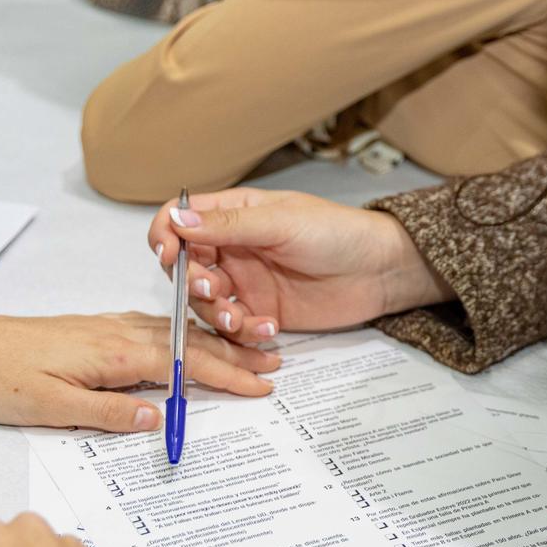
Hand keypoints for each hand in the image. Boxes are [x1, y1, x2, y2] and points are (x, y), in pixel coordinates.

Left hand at [0, 310, 280, 431]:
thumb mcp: (52, 407)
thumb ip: (108, 413)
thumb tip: (157, 417)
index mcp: (113, 353)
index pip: (185, 365)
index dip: (226, 377)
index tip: (260, 386)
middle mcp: (116, 333)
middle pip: (189, 343)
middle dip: (235, 355)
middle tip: (273, 366)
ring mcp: (106, 327)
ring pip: (174, 332)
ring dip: (215, 342)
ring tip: (247, 350)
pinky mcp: (93, 329)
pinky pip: (153, 328)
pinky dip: (183, 334)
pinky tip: (190, 338)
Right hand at [147, 187, 453, 344]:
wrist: (380, 272)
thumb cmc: (338, 233)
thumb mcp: (282, 222)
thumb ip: (228, 225)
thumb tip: (177, 220)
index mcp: (233, 214)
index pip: (180, 220)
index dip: (166, 236)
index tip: (169, 255)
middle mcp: (233, 248)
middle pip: (185, 267)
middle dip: (191, 282)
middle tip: (213, 288)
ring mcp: (246, 282)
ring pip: (205, 302)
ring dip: (215, 312)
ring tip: (240, 317)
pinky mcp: (261, 312)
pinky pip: (234, 327)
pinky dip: (243, 332)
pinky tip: (270, 327)